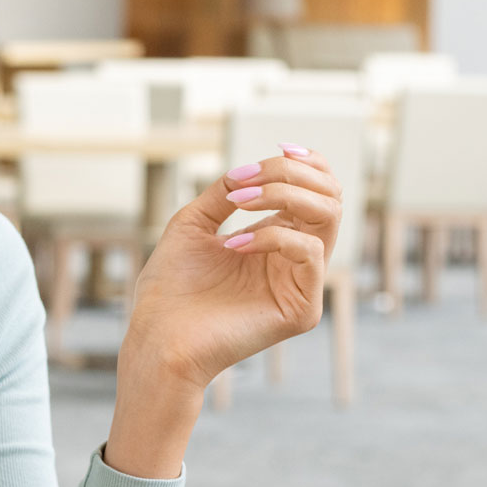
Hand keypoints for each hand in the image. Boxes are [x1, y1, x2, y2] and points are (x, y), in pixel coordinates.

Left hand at [100, 146, 339, 480]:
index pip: (316, 191)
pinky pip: (310, 253)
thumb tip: (249, 168)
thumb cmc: (169, 289)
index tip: (279, 148)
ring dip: (284, 194)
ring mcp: (301, 285)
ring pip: (329, 217)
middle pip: (329, 196)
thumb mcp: (193, 224)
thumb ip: (226, 193)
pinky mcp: (301, 310)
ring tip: (240, 201)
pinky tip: (234, 246)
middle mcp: (295, 260)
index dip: (307, 163)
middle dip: (291, 174)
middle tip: (245, 181)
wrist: (156, 339)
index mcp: (277, 240)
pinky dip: (273, 235)